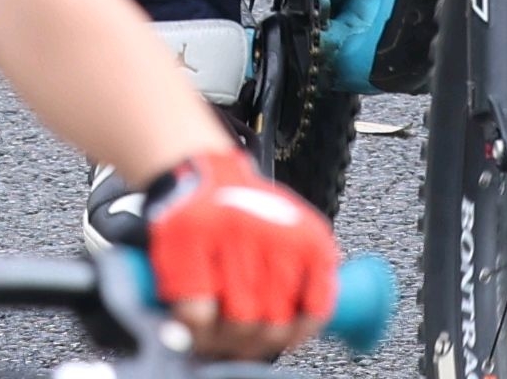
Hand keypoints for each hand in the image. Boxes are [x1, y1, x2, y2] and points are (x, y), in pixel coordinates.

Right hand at [144, 148, 341, 355]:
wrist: (200, 164)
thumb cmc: (244, 206)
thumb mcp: (289, 230)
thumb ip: (303, 275)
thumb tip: (304, 326)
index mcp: (309, 239)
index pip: (314, 309)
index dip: (296, 334)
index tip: (283, 339)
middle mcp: (276, 236)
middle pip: (274, 324)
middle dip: (254, 342)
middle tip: (239, 341)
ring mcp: (234, 237)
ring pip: (239, 324)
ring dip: (224, 339)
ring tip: (216, 336)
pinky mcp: (192, 241)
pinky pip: (198, 313)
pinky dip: (195, 328)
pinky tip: (195, 324)